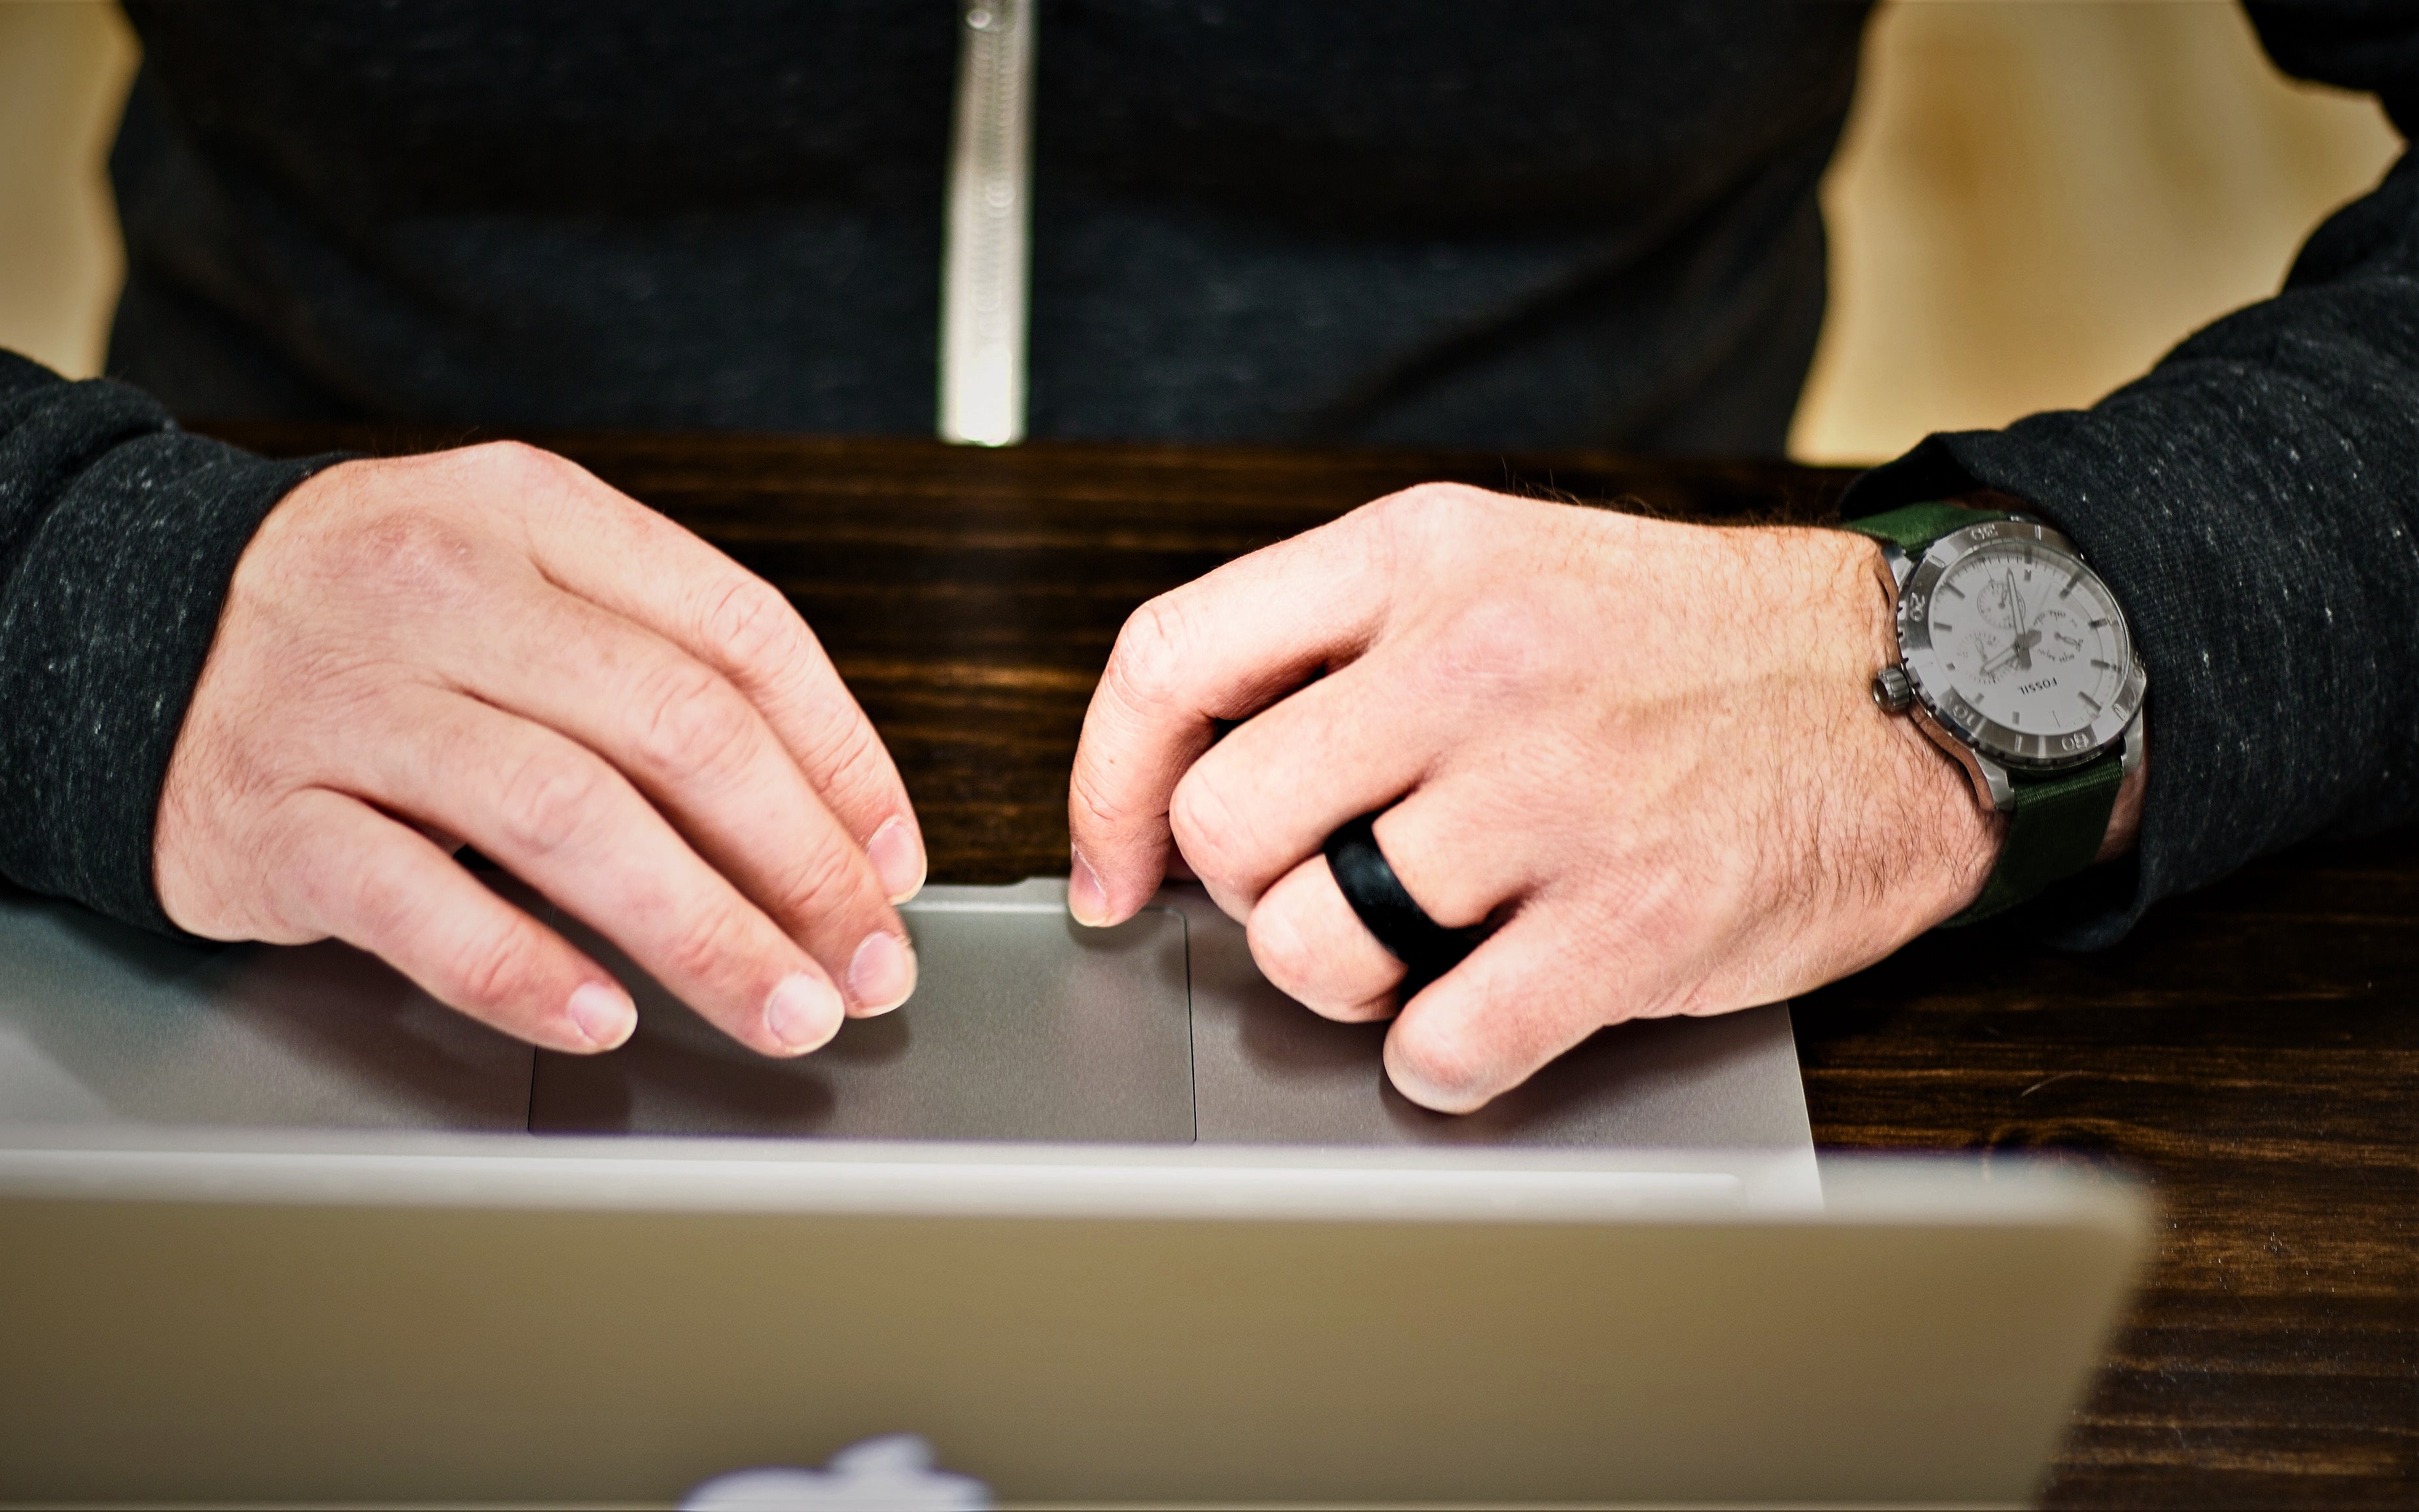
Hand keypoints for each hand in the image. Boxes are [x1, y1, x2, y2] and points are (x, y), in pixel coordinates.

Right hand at [155, 443, 926, 1055]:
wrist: (127, 631)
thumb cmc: (378, 627)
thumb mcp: (519, 579)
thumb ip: (659, 660)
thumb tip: (836, 817)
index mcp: (535, 513)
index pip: (738, 632)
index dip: (844, 759)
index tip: (893, 862)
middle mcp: (443, 590)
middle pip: (675, 728)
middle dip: (801, 864)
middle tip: (869, 962)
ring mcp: (347, 700)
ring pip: (566, 817)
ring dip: (701, 929)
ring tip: (784, 1008)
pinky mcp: (265, 813)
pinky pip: (412, 900)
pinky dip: (520, 969)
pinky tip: (603, 1018)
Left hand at [1067, 484, 2126, 1112]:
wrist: (1917, 686)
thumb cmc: (1688, 649)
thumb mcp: (1502, 569)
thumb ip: (1342, 649)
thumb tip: (1179, 785)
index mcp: (1422, 557)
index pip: (1172, 661)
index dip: (1109, 786)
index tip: (1117, 867)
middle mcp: (1476, 660)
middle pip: (1230, 825)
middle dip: (1252, 892)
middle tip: (1328, 891)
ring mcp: (1557, 791)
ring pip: (1315, 944)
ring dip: (1345, 978)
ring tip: (1423, 944)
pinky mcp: (1636, 919)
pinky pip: (1439, 1044)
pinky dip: (1438, 1057)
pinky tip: (1487, 1012)